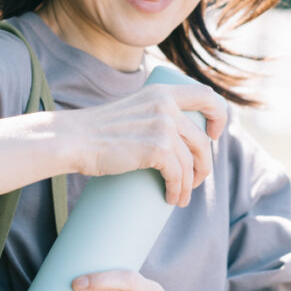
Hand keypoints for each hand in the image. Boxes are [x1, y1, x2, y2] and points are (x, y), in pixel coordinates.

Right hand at [60, 83, 227, 205]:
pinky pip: (179, 175)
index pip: (207, 96)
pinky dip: (178, 191)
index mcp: (160, 92)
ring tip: (180, 197)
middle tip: (194, 181)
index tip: (213, 135)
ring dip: (190, 185)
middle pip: (201, 140)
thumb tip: (161, 141)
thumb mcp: (129, 112)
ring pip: (191, 162)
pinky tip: (173, 198)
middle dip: (203, 165)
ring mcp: (163, 126)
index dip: (219, 116)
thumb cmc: (92, 132)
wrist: (71, 139)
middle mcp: (166, 105)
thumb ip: (147, 117)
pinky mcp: (157, 148)